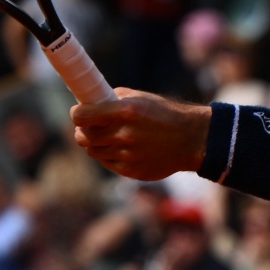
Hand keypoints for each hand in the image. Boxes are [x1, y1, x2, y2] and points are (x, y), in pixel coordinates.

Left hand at [68, 89, 209, 181]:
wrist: (192, 140)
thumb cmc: (166, 115)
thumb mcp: (142, 98)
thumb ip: (115, 99)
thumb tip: (92, 102)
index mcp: (125, 111)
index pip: (82, 116)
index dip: (77, 115)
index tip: (79, 114)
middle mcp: (124, 134)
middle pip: (83, 138)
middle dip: (82, 132)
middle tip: (87, 129)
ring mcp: (128, 155)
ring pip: (94, 152)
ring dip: (95, 145)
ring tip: (107, 139)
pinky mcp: (132, 171)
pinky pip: (108, 164)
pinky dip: (109, 156)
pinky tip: (120, 149)